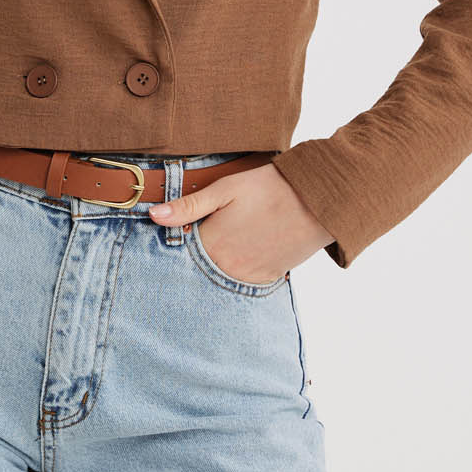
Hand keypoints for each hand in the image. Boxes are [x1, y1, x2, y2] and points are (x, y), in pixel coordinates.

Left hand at [148, 160, 332, 284]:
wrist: (318, 201)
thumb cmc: (270, 188)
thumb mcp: (225, 188)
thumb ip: (188, 206)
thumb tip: (153, 216)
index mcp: (211, 245)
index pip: (180, 252)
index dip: (176, 241)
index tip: (176, 233)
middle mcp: (226, 267)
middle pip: (198, 268)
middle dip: (195, 257)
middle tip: (209, 235)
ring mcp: (248, 277)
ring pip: (219, 277)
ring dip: (217, 265)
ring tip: (227, 242)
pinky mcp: (267, 279)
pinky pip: (243, 282)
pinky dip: (238, 270)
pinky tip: (242, 251)